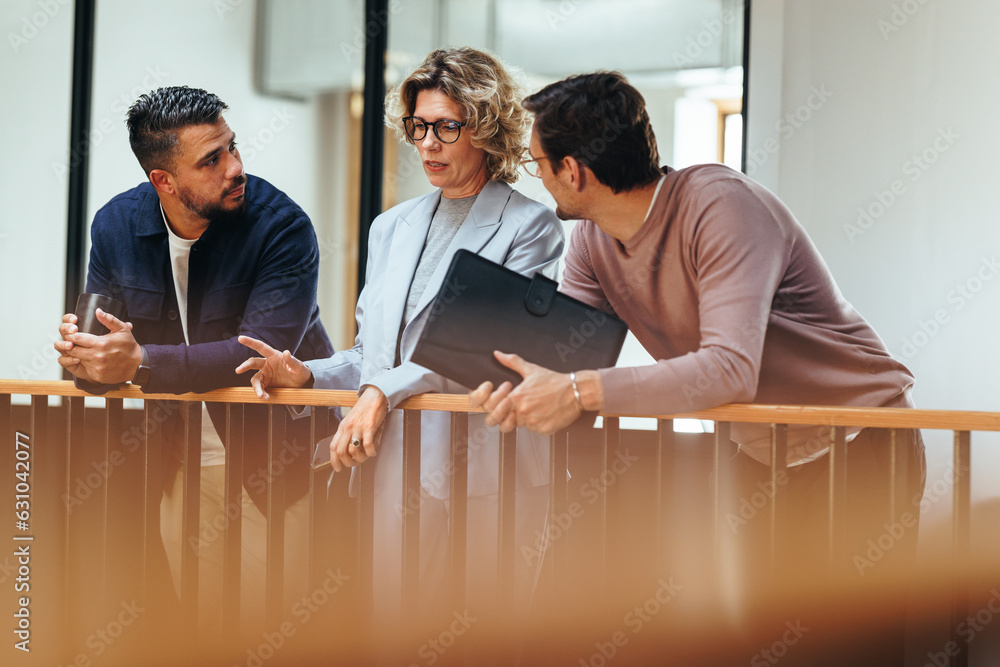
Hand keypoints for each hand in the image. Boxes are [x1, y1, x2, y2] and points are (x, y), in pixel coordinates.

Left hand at [55, 310, 140, 383]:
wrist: (137, 365)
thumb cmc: (129, 347)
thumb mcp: (122, 330)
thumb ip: (109, 319)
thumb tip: (97, 311)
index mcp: (101, 343)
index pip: (76, 338)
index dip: (71, 335)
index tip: (72, 333)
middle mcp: (97, 356)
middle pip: (72, 349)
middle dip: (70, 345)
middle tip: (73, 342)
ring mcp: (96, 367)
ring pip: (76, 359)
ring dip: (77, 354)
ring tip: (82, 350)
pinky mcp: (96, 375)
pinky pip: (84, 368)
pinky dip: (85, 363)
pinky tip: (91, 359)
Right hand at [235, 335, 311, 399]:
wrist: (302, 384)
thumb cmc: (300, 371)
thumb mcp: (299, 367)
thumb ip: (292, 361)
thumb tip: (286, 352)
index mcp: (274, 356)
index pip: (261, 347)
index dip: (250, 342)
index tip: (240, 338)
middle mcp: (267, 364)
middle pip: (252, 363)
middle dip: (245, 366)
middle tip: (238, 370)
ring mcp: (265, 374)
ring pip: (255, 379)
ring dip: (257, 388)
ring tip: (262, 396)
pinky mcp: (266, 383)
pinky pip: (260, 388)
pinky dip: (261, 393)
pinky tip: (266, 397)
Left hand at [327, 386, 388, 471]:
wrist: (375, 396)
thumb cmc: (365, 409)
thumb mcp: (351, 421)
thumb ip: (348, 434)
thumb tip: (350, 450)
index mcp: (342, 427)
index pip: (333, 447)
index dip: (334, 461)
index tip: (338, 468)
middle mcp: (348, 428)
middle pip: (341, 452)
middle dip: (348, 463)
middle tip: (355, 464)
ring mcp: (358, 428)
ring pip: (353, 450)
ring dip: (360, 458)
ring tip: (366, 457)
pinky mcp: (369, 427)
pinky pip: (367, 445)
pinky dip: (370, 452)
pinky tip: (373, 452)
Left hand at [469, 351, 600, 434]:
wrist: (576, 391)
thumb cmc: (555, 381)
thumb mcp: (531, 370)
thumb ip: (511, 362)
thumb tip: (497, 354)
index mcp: (516, 398)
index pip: (496, 410)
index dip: (499, 408)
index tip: (506, 404)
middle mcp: (523, 412)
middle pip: (506, 423)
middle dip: (509, 418)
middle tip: (520, 411)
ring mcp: (534, 422)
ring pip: (523, 427)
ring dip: (527, 420)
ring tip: (538, 408)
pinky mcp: (545, 430)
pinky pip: (537, 431)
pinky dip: (540, 424)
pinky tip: (547, 413)